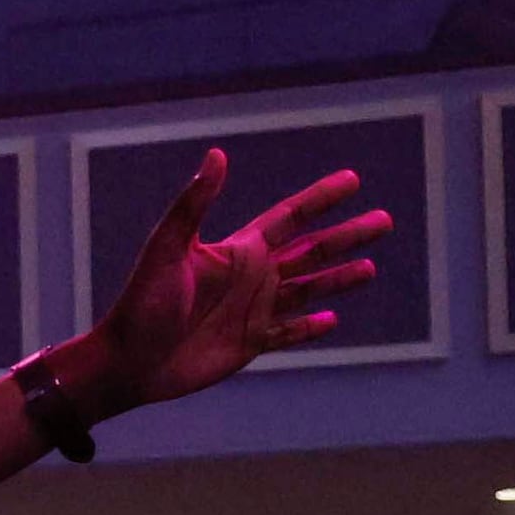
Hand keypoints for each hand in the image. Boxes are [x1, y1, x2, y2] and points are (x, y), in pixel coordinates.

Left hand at [83, 154, 391, 415]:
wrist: (129, 360)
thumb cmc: (143, 303)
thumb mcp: (168, 248)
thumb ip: (194, 204)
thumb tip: (217, 154)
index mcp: (237, 251)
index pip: (290, 218)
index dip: (320, 198)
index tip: (353, 180)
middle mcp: (250, 277)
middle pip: (311, 251)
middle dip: (347, 236)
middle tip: (385, 220)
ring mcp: (251, 311)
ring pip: (307, 290)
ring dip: (339, 278)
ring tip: (371, 268)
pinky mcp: (248, 343)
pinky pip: (288, 333)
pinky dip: (310, 327)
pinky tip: (332, 320)